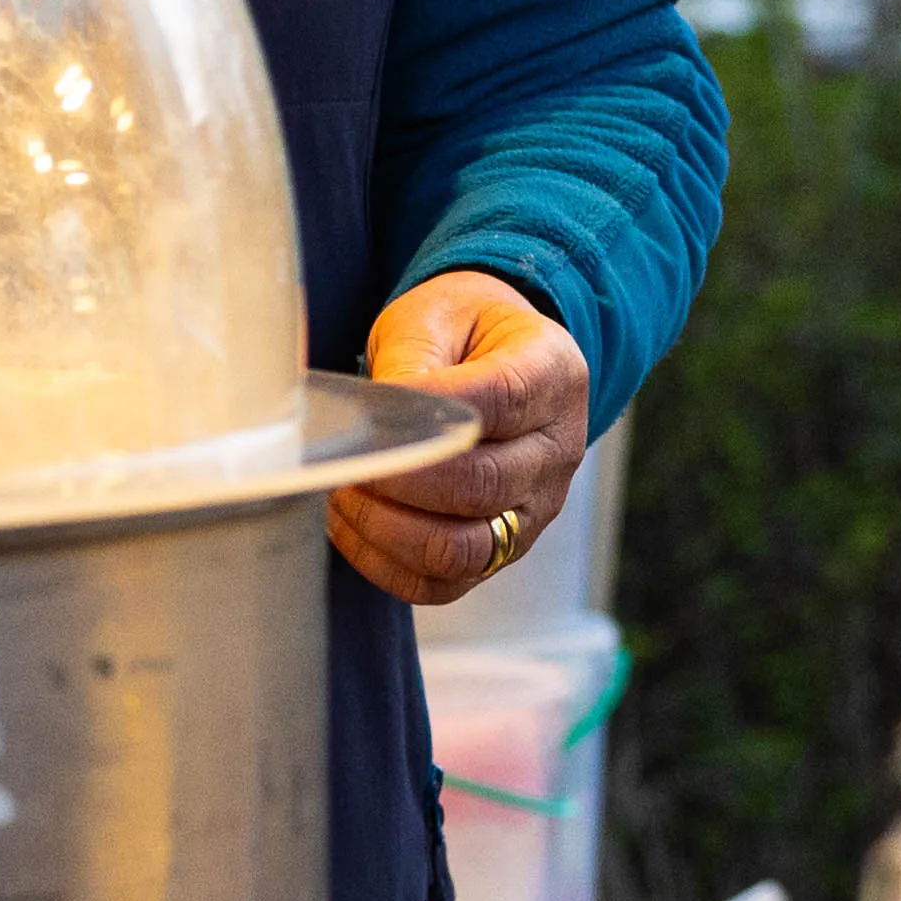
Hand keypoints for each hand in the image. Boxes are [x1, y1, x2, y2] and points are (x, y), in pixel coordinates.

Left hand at [335, 271, 587, 606]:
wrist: (495, 360)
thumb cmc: (462, 334)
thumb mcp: (435, 316)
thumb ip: (411, 362)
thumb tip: (374, 424)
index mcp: (552, 375)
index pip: (499, 401)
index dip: (426, 418)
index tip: (369, 420)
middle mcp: (557, 451)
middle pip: (481, 485)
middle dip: (396, 479)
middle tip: (343, 460)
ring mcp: (534, 510)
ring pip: (463, 548)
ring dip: (388, 529)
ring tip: (344, 493)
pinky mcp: (502, 551)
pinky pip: (444, 584)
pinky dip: (387, 565)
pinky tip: (353, 527)